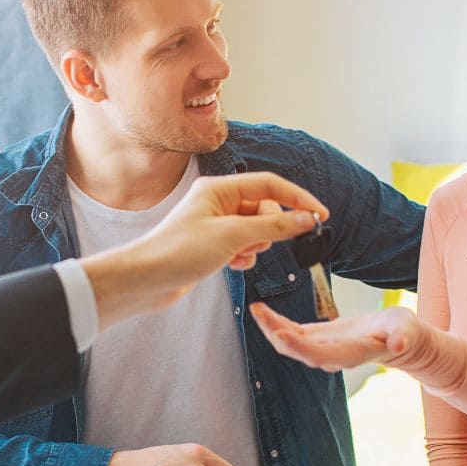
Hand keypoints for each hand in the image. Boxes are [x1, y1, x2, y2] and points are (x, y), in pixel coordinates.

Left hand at [81, 172, 326, 330]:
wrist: (146, 281)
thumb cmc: (179, 252)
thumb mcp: (233, 236)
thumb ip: (274, 225)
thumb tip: (306, 219)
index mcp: (219, 188)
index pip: (270, 184)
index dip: (298, 199)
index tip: (321, 215)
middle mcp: (217, 201)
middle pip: (265, 207)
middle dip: (269, 228)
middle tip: (258, 244)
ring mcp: (215, 223)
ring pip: (256, 229)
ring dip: (256, 245)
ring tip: (238, 257)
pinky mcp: (212, 244)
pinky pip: (243, 244)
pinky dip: (244, 256)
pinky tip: (231, 265)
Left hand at [250, 303, 421, 372]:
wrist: (398, 339)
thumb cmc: (403, 332)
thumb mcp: (406, 330)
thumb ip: (402, 337)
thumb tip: (399, 344)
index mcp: (349, 355)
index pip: (319, 354)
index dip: (298, 346)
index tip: (280, 334)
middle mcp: (329, 356)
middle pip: (296, 349)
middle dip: (275, 332)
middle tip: (258, 312)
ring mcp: (320, 349)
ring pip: (288, 343)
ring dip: (270, 327)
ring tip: (256, 308)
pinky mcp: (315, 339)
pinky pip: (290, 333)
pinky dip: (275, 323)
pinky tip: (263, 310)